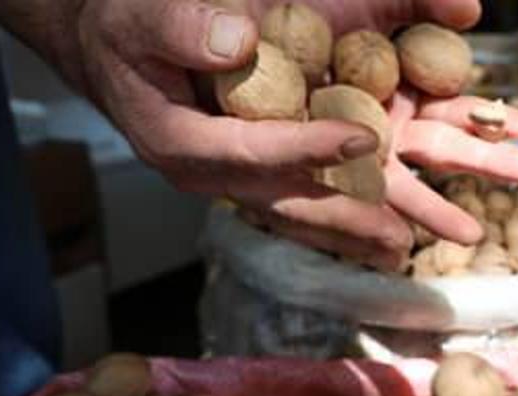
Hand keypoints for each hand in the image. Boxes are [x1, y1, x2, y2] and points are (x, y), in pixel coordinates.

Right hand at [0, 0, 517, 269]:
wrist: (111, 49)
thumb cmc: (126, 28)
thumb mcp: (142, 16)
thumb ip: (183, 27)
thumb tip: (238, 40)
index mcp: (181, 140)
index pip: (251, 150)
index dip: (307, 147)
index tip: (362, 139)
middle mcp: (212, 174)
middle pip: (286, 204)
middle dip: (346, 221)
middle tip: (402, 239)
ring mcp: (235, 180)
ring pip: (300, 213)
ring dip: (354, 233)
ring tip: (406, 250)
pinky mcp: (256, 174)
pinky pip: (304, 200)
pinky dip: (345, 217)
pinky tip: (385, 237)